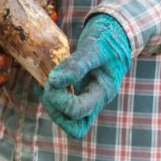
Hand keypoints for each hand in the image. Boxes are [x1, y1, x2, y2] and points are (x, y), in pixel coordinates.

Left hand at [39, 14, 132, 138]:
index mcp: (103, 92)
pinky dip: (52, 100)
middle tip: (48, 86)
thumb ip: (77, 65)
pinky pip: (65, 109)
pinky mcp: (81, 94)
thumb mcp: (94, 48)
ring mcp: (90, 100)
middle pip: (74, 125)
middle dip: (55, 108)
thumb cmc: (107, 40)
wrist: (116, 35)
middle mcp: (97, 101)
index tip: (53, 80)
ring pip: (69, 121)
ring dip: (53, 107)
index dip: (59, 100)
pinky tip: (43, 84)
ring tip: (45, 86)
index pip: (77, 111)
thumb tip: (55, 81)